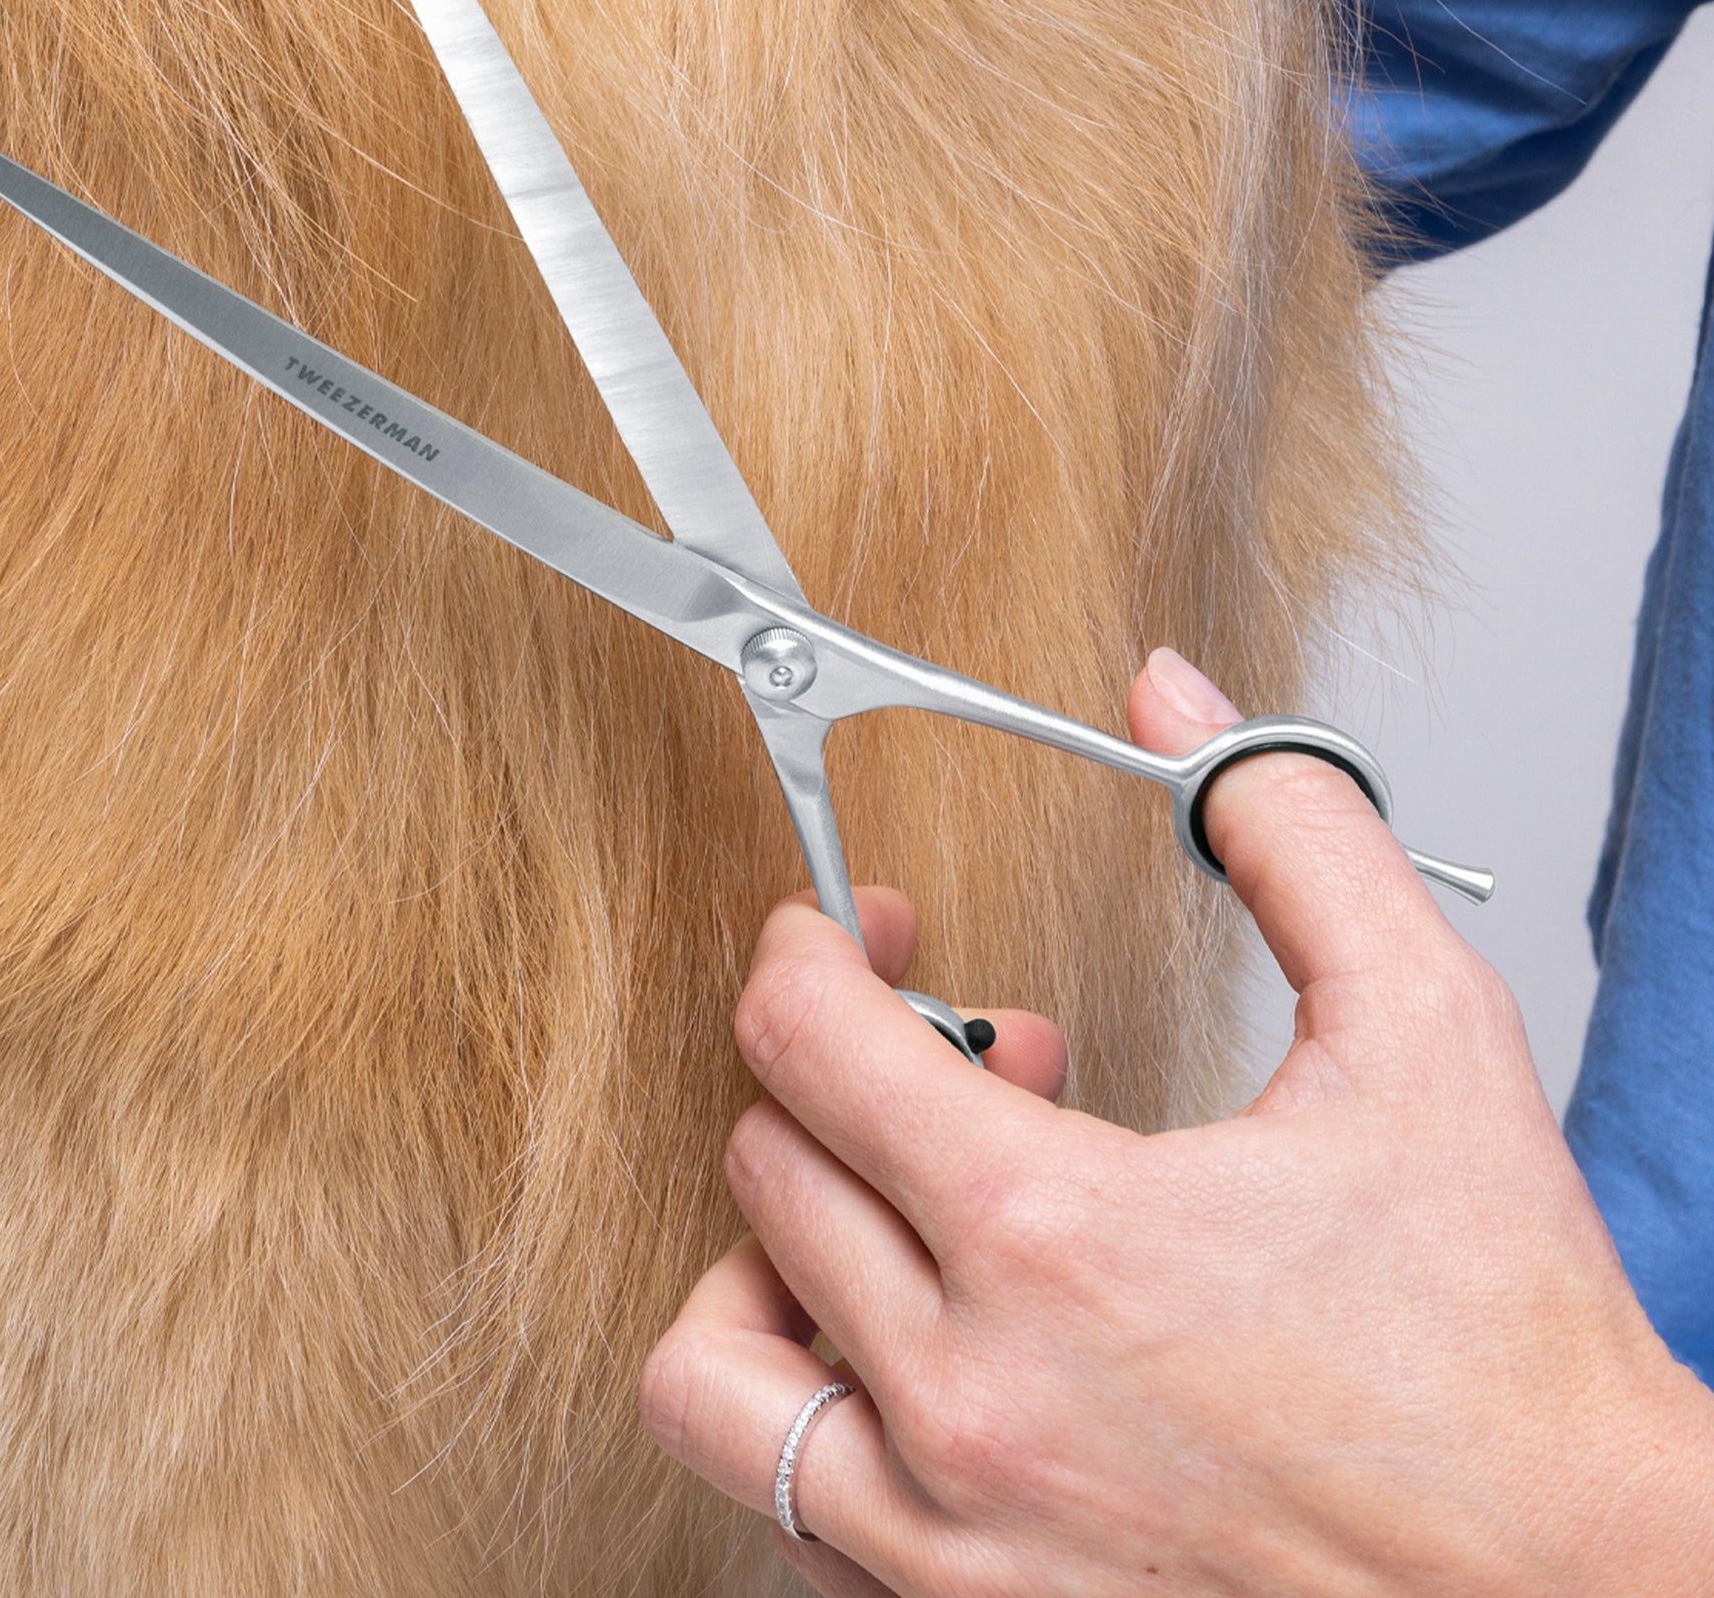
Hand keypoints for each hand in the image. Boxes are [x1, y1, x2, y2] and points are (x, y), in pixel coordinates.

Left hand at [641, 650, 1713, 1595]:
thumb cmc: (1505, 1354)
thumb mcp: (1427, 1034)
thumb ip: (1288, 836)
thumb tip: (1175, 706)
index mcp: (1051, 1237)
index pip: (802, 1040)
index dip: (807, 947)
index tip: (844, 935)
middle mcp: (968, 1401)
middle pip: (764, 1166)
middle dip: (841, 1072)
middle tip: (953, 1059)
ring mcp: (949, 1541)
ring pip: (714, 1365)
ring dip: (767, 1256)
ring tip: (881, 1215)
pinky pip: (779, 1505)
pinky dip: (803, 1408)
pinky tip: (912, 1351)